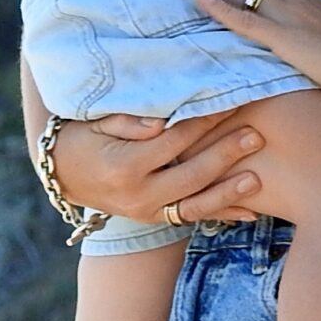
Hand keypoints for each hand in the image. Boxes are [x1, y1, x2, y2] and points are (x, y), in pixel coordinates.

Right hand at [50, 110, 263, 226]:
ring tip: (257, 177)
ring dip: (229, 192)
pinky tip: (249, 213)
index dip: (203, 121)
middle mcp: (139, 195)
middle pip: (192, 174)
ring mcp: (148, 212)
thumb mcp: (98, 122)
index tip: (229, 102)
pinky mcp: (155, 219)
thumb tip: (162, 122)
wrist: (63, 175)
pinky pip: (192, 218)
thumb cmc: (82, 138)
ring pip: (196, 205)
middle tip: (255, 135)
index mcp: (126, 166)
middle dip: (225, 153)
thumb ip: (129, 122)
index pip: (174, 141)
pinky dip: (222, 216)